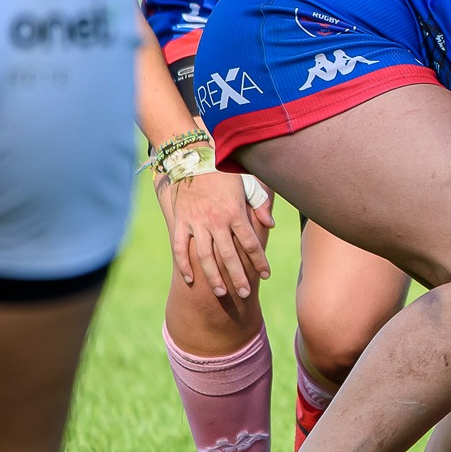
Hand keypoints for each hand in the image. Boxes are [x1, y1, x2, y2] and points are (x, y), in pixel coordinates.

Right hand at [156, 170, 271, 298]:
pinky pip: (180, 248)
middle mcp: (216, 221)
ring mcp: (196, 223)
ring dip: (213, 277)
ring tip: (221, 293)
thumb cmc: (223, 171)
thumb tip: (270, 224)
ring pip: (206, 257)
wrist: (193, 158)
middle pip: (230, 256)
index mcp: (235, 212)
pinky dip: (184, 265)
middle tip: (245, 294)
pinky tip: (190, 279)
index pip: (251, 243)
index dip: (259, 261)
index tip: (266, 275)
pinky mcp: (180, 222)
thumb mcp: (247, 183)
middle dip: (238, 277)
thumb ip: (259, 204)